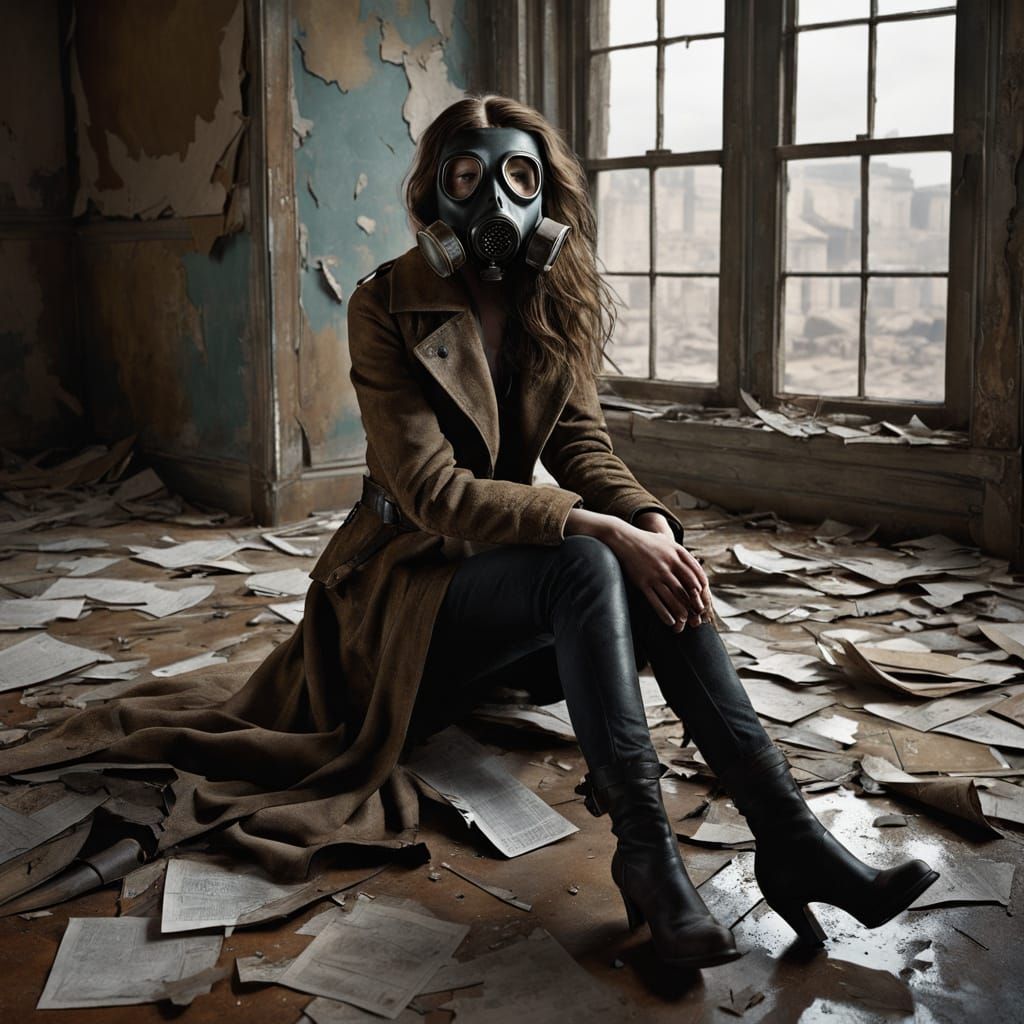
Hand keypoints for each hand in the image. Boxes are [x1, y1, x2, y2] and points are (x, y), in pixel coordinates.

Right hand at [609, 517, 710, 632]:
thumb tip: (696, 564)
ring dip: (680, 612)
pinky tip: (670, 621)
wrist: (624, 539)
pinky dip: (664, 614)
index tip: (702, 597)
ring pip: (673, 598)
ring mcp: (655, 574)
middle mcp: (668, 564)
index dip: (701, 588)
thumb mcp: (667, 542)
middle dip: (693, 604)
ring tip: (684, 620)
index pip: (695, 574)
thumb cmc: (647, 541)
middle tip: (697, 614)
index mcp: (677, 554)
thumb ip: (682, 553)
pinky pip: (656, 602)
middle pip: (686, 589)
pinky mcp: (643, 582)